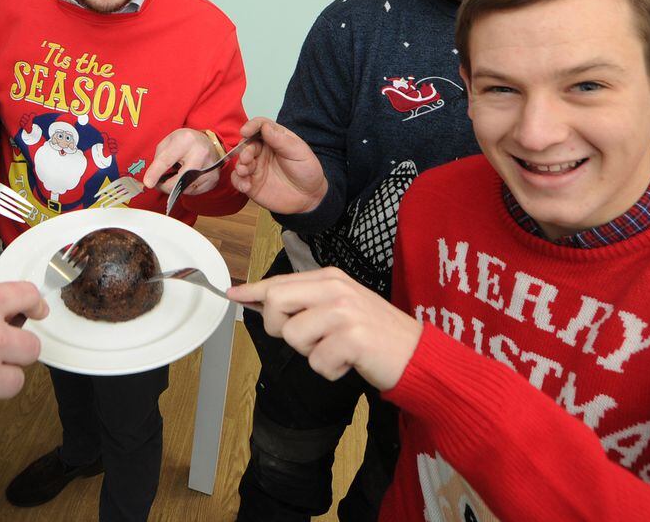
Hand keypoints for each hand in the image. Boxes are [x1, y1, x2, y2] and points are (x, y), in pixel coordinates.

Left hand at [142, 128, 219, 194]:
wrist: (208, 142)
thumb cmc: (185, 142)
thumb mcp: (169, 142)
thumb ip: (159, 158)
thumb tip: (151, 179)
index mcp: (186, 140)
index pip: (167, 160)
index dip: (155, 173)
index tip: (148, 183)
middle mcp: (201, 154)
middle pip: (178, 180)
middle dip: (165, 186)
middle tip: (158, 184)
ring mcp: (210, 167)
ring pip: (185, 188)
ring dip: (175, 188)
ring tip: (173, 177)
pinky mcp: (213, 179)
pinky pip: (194, 191)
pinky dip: (185, 188)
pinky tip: (185, 178)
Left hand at [228, 269, 420, 389]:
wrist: (418, 355)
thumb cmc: (375, 335)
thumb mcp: (341, 308)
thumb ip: (306, 302)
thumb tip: (260, 301)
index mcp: (330, 278)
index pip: (280, 281)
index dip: (252, 291)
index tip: (231, 294)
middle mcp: (335, 289)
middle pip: (275, 302)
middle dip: (279, 327)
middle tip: (308, 338)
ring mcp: (344, 312)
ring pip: (293, 337)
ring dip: (311, 354)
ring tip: (337, 350)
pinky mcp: (352, 338)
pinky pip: (317, 362)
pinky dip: (330, 371)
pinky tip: (350, 363)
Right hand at [230, 117, 327, 213]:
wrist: (310, 197)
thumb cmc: (307, 171)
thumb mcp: (299, 152)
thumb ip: (281, 140)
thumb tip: (264, 127)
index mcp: (275, 138)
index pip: (260, 126)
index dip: (251, 126)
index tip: (245, 131)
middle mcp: (262, 151)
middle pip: (247, 144)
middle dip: (244, 150)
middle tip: (246, 158)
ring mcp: (256, 167)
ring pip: (240, 162)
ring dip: (239, 165)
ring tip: (244, 172)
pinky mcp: (251, 183)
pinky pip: (238, 180)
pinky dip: (238, 182)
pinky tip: (246, 186)